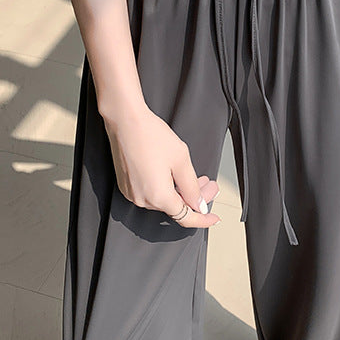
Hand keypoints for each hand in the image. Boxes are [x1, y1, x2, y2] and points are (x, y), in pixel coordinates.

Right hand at [104, 106, 220, 229]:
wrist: (125, 120)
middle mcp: (143, 199)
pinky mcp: (127, 185)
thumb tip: (198, 205)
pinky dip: (166, 187)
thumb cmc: (151, 135)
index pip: (185, 217)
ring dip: (181, 191)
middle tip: (210, 185)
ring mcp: (133, 193)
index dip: (202, 219)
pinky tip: (175, 175)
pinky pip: (151, 193)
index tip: (214, 217)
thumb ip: (192, 188)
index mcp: (158, 196)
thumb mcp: (182, 161)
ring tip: (196, 177)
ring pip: (164, 199)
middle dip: (195, 197)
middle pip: (176, 207)